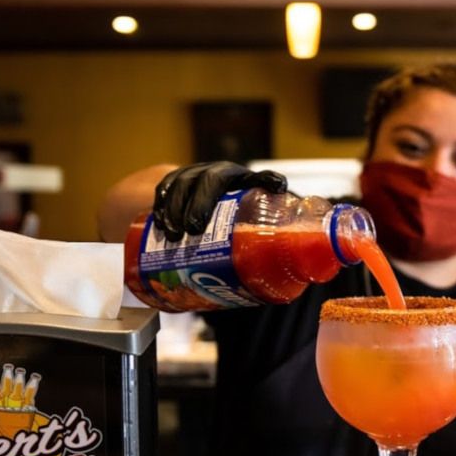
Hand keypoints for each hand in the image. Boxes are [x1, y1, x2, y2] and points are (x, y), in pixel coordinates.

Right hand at [152, 162, 287, 241]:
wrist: (200, 201)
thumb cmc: (232, 222)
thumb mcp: (248, 229)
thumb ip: (266, 245)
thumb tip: (297, 281)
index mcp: (247, 184)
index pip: (262, 178)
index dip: (269, 181)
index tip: (278, 187)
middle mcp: (222, 174)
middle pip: (212, 179)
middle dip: (201, 203)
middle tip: (195, 229)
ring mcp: (196, 174)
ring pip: (184, 182)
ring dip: (176, 208)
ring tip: (174, 235)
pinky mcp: (174, 181)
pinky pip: (164, 189)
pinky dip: (160, 206)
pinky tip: (159, 225)